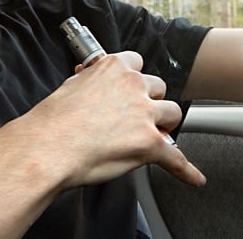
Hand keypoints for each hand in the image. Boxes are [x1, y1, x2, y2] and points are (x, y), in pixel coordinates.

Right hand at [20, 51, 205, 189]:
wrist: (47, 148)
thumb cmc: (53, 121)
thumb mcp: (71, 85)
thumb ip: (91, 80)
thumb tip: (91, 76)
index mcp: (115, 68)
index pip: (139, 65)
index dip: (136, 82)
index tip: (133, 90)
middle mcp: (134, 86)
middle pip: (159, 89)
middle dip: (151, 103)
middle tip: (138, 117)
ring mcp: (144, 114)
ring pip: (173, 113)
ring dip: (165, 125)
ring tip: (155, 136)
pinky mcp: (150, 143)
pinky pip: (176, 158)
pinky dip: (186, 170)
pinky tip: (194, 177)